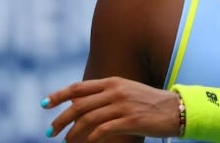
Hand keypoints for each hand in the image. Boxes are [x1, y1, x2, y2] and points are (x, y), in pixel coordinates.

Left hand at [41, 76, 180, 141]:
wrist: (175, 109)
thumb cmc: (148, 102)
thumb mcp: (126, 91)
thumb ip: (104, 94)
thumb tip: (79, 102)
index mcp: (112, 82)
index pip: (79, 87)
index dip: (59, 95)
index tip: (45, 104)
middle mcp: (115, 91)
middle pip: (79, 105)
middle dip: (61, 119)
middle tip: (50, 131)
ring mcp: (123, 105)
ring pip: (88, 119)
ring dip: (73, 132)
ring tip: (66, 141)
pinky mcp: (131, 120)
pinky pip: (103, 130)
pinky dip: (90, 138)